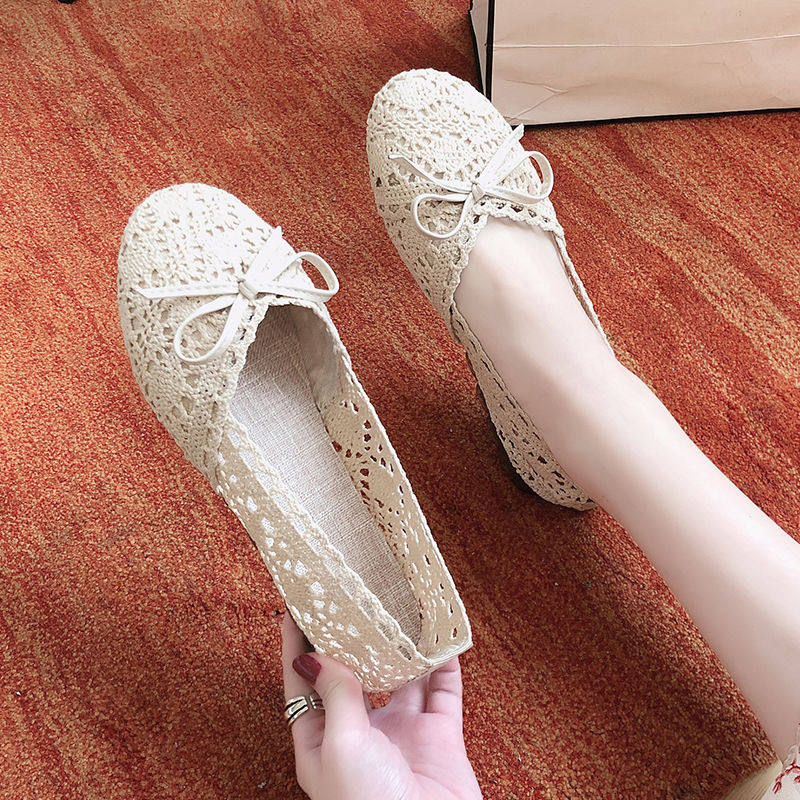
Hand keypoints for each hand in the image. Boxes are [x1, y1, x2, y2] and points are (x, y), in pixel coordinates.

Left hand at [281, 612, 481, 799]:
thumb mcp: (340, 746)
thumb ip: (335, 695)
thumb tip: (315, 653)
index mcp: (323, 742)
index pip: (304, 684)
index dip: (298, 646)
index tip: (296, 606)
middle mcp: (361, 734)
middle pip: (354, 674)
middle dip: (352, 639)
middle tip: (351, 598)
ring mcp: (401, 734)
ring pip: (401, 678)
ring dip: (401, 647)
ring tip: (399, 611)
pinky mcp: (438, 738)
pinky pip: (443, 692)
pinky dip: (445, 665)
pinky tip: (442, 640)